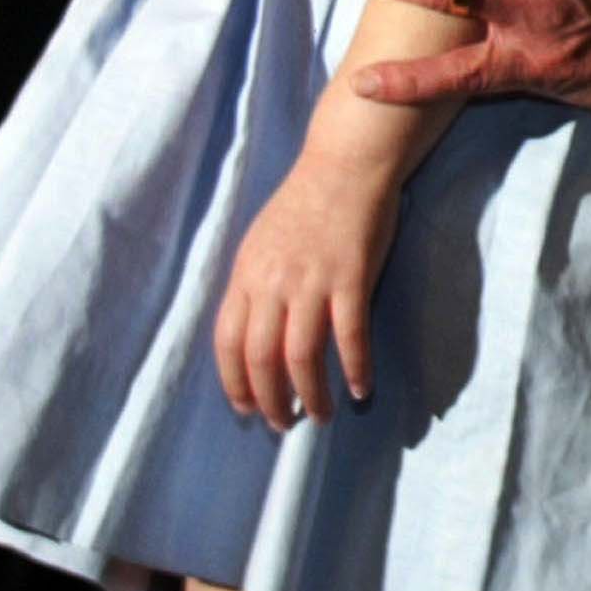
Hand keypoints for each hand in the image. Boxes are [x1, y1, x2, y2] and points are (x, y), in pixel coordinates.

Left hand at [213, 158, 400, 426]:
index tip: (247, 408)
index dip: (235, 383)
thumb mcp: (260, 242)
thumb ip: (253, 286)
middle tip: (283, 424)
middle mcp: (273, 283)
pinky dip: (356, 368)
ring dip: (311, 394)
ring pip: (302, 355)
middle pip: (261, 358)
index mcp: (246, 275)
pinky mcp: (352, 278)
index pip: (228, 343)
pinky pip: (351, 335)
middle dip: (271, 400)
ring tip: (320, 416)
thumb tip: (251, 335)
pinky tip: (361, 388)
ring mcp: (313, 281)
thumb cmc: (303, 202)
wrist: (346, 165)